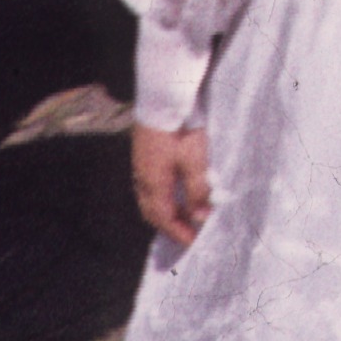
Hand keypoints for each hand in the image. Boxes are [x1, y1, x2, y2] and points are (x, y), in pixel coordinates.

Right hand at [131, 123, 210, 247]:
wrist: (161, 98)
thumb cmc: (180, 129)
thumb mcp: (194, 160)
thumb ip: (197, 189)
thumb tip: (200, 217)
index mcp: (154, 185)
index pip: (164, 219)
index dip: (179, 232)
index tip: (193, 242)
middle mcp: (142, 179)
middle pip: (152, 212)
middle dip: (169, 225)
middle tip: (187, 231)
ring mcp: (140, 166)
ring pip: (149, 199)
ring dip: (165, 210)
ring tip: (185, 212)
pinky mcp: (143, 155)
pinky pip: (149, 186)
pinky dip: (162, 196)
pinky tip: (174, 189)